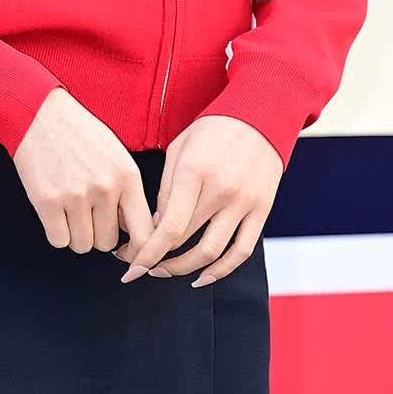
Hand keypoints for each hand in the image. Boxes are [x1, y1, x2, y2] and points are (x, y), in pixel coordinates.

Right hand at [13, 88, 153, 255]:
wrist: (38, 113)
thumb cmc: (79, 135)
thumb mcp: (116, 156)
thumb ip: (128, 193)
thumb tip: (135, 235)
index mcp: (128, 176)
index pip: (145, 234)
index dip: (138, 252)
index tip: (127, 254)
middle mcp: (105, 188)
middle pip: (108, 243)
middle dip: (98, 234)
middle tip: (87, 212)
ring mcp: (75, 196)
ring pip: (83, 245)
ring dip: (76, 234)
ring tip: (71, 207)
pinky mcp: (47, 201)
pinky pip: (59, 240)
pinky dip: (57, 231)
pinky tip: (55, 210)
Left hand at [112, 115, 282, 286]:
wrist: (260, 115)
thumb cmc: (213, 130)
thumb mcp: (179, 149)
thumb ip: (166, 189)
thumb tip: (157, 228)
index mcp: (194, 172)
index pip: (170, 227)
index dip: (148, 253)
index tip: (131, 267)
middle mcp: (221, 190)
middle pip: (186, 242)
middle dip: (158, 260)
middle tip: (141, 266)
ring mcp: (244, 202)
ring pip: (212, 253)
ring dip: (185, 270)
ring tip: (165, 273)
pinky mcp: (261, 210)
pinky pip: (242, 250)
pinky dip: (222, 270)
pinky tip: (203, 277)